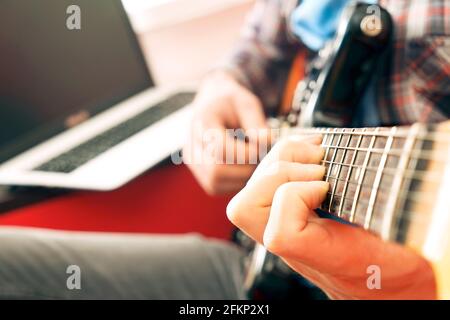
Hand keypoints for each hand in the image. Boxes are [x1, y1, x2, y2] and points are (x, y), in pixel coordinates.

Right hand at [183, 71, 268, 194]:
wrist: (214, 104)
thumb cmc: (232, 103)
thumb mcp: (247, 103)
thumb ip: (257, 122)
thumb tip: (266, 142)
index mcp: (202, 122)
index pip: (221, 149)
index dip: (246, 153)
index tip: (262, 146)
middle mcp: (191, 145)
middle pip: (216, 171)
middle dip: (245, 169)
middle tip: (262, 158)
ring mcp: (193, 162)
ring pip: (215, 183)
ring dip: (241, 178)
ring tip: (254, 162)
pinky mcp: (199, 173)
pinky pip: (216, 188)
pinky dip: (234, 182)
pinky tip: (245, 167)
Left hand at [227, 136, 435, 298]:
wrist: (390, 286)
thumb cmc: (403, 267)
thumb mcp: (415, 243)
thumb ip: (410, 217)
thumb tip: (434, 170)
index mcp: (328, 259)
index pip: (281, 237)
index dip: (296, 198)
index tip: (329, 187)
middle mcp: (298, 247)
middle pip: (245, 210)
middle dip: (278, 173)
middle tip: (317, 167)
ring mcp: (288, 230)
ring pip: (249, 195)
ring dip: (279, 162)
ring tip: (316, 156)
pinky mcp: (289, 216)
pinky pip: (265, 187)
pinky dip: (284, 161)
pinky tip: (314, 156)